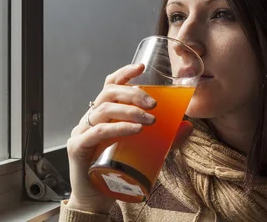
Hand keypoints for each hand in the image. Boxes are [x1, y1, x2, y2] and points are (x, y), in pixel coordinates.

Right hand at [66, 63, 156, 213]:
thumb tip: (188, 126)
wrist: (97, 198)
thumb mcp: (144, 149)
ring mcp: (81, 132)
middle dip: (132, 94)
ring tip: (149, 120)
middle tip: (153, 104)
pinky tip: (134, 130)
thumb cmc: (117, 171)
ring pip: (103, 111)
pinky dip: (117, 128)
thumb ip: (165, 139)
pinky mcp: (78, 148)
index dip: (124, 74)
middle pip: (107, 94)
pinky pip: (97, 132)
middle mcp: (90, 119)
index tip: (141, 67)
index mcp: (103, 115)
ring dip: (128, 111)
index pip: (110, 86)